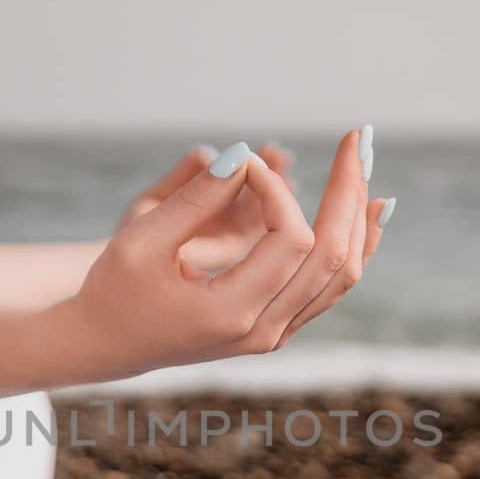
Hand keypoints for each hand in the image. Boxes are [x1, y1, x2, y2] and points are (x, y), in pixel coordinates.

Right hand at [65, 129, 390, 380]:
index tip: (244, 163)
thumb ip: (194, 199)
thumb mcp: (141, 240)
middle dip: (347, 190)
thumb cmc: (115, 288)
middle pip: (332, 256)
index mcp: (230, 313)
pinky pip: (331, 286)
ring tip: (368, 164)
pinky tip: (370, 210)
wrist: (109, 342)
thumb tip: (245, 154)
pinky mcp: (277, 326)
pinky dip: (354, 245)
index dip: (278, 189)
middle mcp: (263, 331)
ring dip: (358, 216)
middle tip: (359, 136)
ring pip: (341, 274)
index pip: (290, 240)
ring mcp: (275, 334)